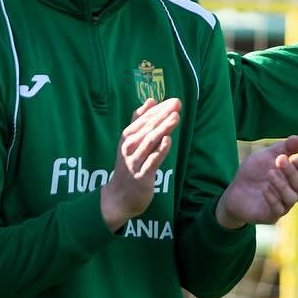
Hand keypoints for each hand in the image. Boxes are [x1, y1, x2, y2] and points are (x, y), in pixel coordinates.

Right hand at [101, 99, 180, 231]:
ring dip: (163, 129)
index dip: (158, 109)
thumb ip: (140, 121)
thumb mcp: (131, 142)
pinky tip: (168, 140)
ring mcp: (134, 162)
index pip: (143, 119)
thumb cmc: (129, 165)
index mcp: (127, 137)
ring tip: (176, 117)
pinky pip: (151, 161)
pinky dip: (160, 150)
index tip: (173, 100)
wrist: (120, 197)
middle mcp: (129, 148)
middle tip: (177, 104)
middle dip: (162, 115)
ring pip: (149, 142)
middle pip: (147, 128)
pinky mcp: (142, 176)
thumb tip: (150, 100)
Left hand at [215, 136, 297, 228]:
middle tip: (279, 160)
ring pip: (292, 197)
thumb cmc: (254, 172)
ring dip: (282, 184)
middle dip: (291, 171)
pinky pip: (279, 209)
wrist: (234, 191)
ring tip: (270, 173)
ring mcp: (284, 205)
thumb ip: (284, 147)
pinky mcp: (272, 215)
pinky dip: (273, 198)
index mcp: (296, 177)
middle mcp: (294, 192)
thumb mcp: (267, 155)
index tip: (296, 157)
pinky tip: (264, 189)